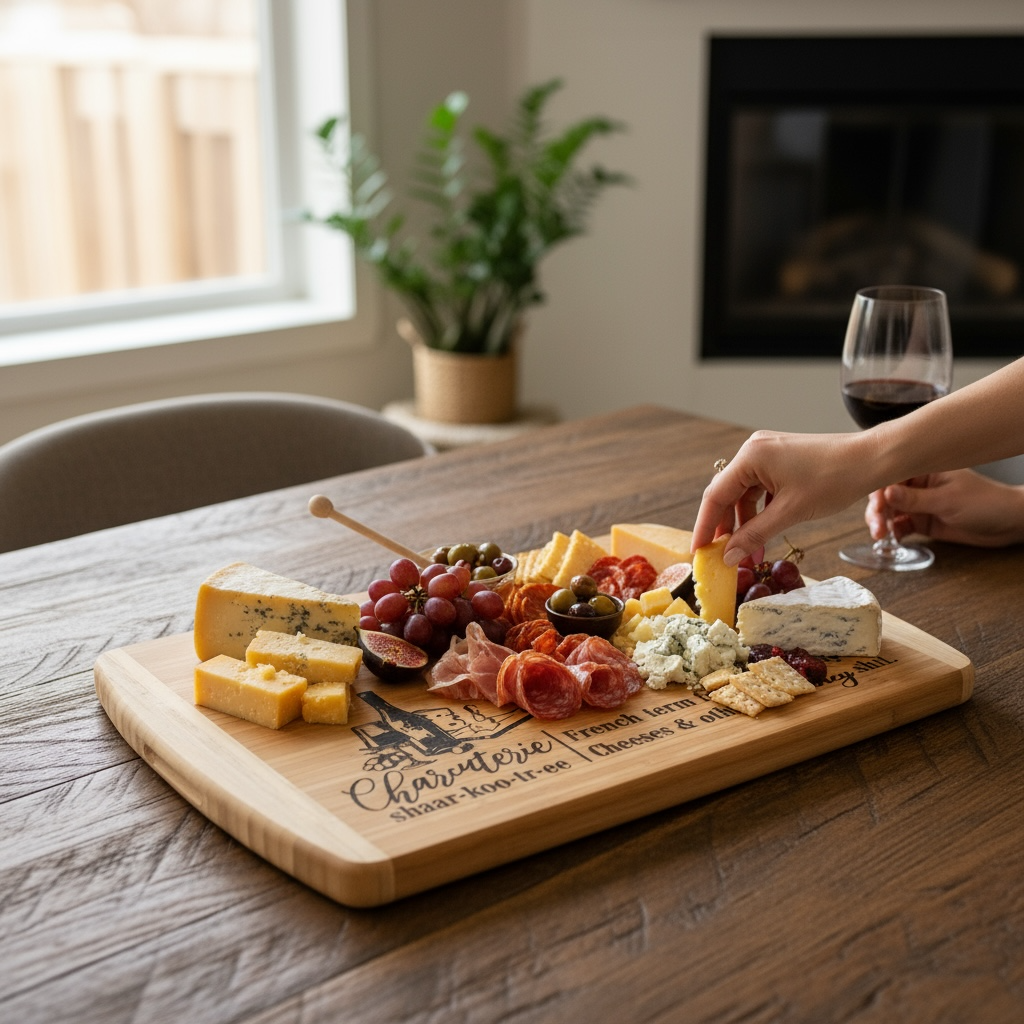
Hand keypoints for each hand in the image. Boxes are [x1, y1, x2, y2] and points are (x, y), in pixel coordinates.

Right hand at [691, 429, 874, 561]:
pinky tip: (762, 533)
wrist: (871, 459)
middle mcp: (754, 450)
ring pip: (744, 494)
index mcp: (751, 456)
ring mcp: (767, 454)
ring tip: (747, 552)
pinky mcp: (781, 461)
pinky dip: (758, 512)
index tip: (698, 552)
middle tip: (721, 557)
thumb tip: (728, 557)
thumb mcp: (790, 512)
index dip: (705, 527)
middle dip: (725, 528)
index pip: (716, 495)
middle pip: (727, 494)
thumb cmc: (834, 479)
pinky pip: (759, 489)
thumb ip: (755, 534)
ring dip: (743, 523)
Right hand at [866, 470, 1023, 547]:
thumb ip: (915, 499)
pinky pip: (900, 526)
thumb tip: (886, 493)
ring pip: (890, 511)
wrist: (1008, 524)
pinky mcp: (922, 521)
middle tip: (877, 526)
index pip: (891, 475)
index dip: (878, 490)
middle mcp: (918, 484)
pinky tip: (892, 539)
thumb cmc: (986, 503)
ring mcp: (919, 503)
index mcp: (924, 469)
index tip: (875, 506)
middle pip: (886, 495)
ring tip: (881, 535)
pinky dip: (893, 532)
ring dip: (882, 523)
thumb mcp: (948, 500)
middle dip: (878, 510)